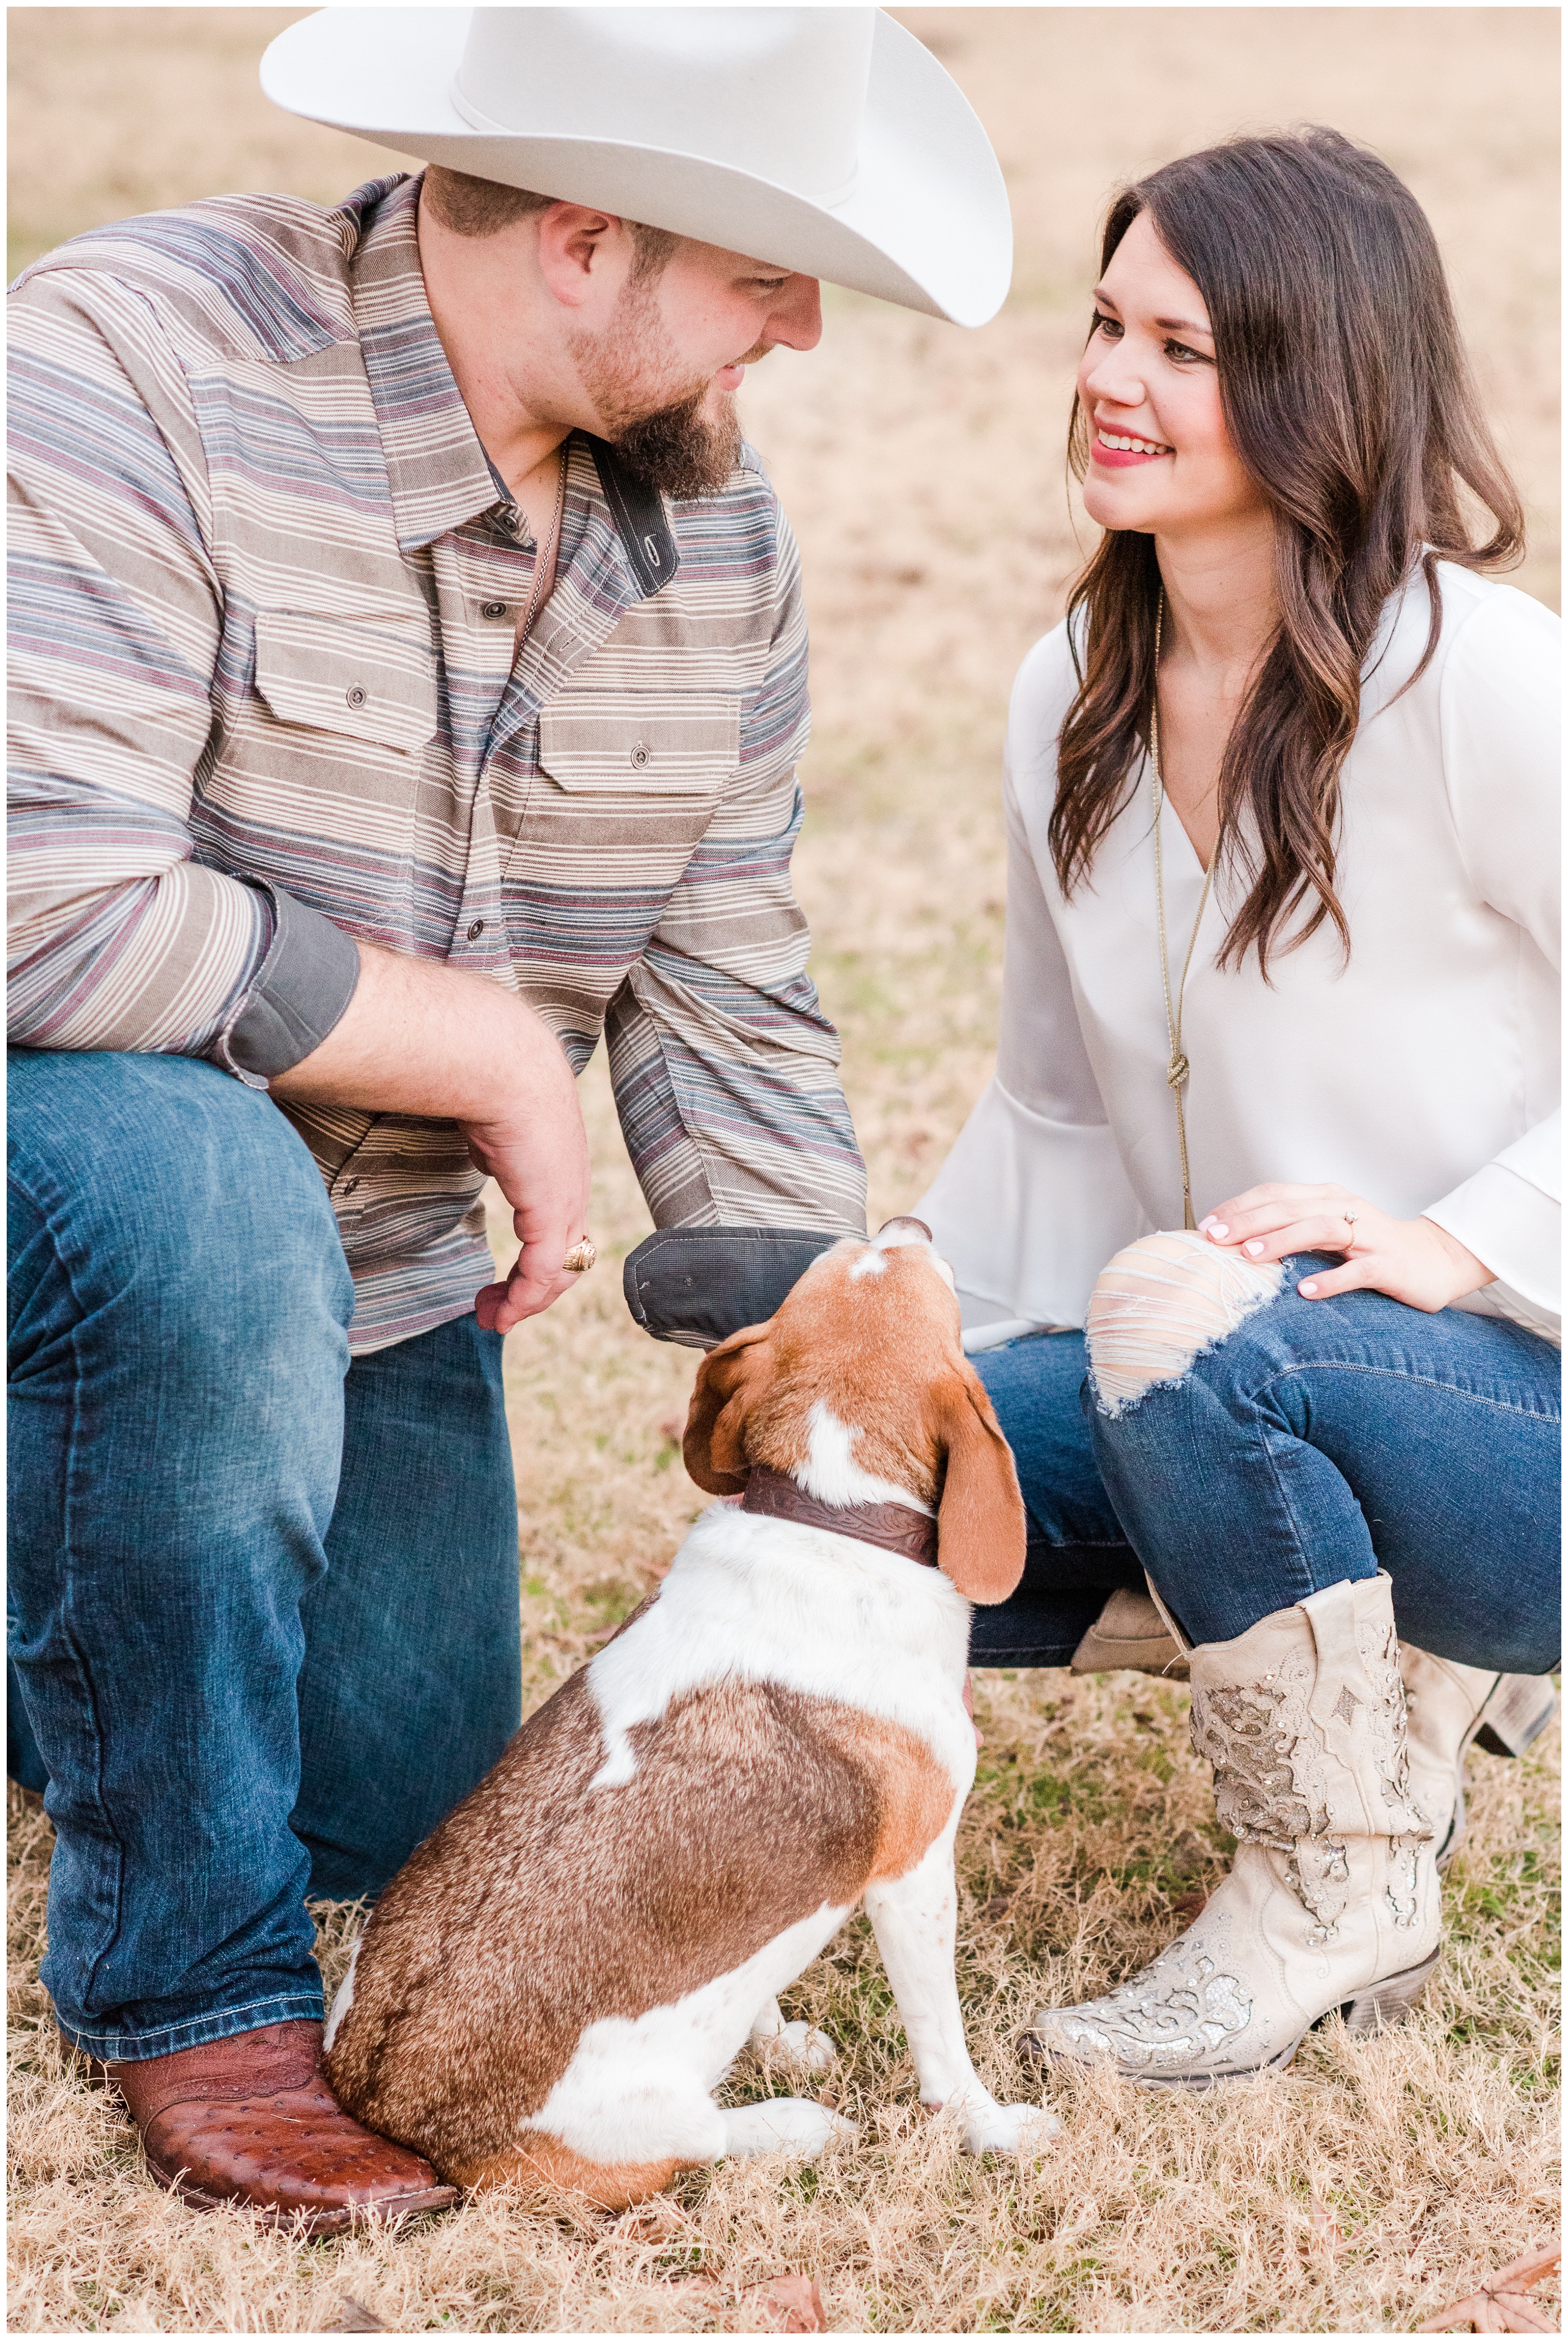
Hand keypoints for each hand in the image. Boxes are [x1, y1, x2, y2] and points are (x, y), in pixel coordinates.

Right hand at [464, 1061, 590, 1333]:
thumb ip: (496, 1143)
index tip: (501, 1280)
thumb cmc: (490, 1079)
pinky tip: (501, 1314)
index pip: (560, 1228)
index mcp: (560, 1167)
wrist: (501, 1065)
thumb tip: (486, 1147)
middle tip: (495, 1311)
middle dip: (530, 1292)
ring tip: (493, 1319)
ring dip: (525, 1303)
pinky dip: (523, 1299)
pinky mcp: (553, 1211)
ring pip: (559, 1271)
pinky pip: (543, 1270)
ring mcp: (567, 1200)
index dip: (535, 1260)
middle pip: (566, 1258)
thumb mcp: (495, 1119)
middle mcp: (572, 1187)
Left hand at [1198, 1182, 1494, 1312]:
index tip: (1206, 1225)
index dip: (1239, 1206)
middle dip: (1248, 1221)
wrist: (1434, 1260)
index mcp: (1326, 1197)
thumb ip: (1291, 1229)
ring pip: (1320, 1229)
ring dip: (1282, 1241)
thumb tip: (1236, 1242)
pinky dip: (1329, 1280)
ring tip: (1249, 1256)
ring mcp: (1368, 1236)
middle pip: (1290, 1208)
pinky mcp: (1386, 1264)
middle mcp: (1345, 1208)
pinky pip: (1355, 1271)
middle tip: (1214, 1238)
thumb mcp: (1329, 1230)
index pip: (1275, 1194)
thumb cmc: (1370, 1248)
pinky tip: (1304, 1292)